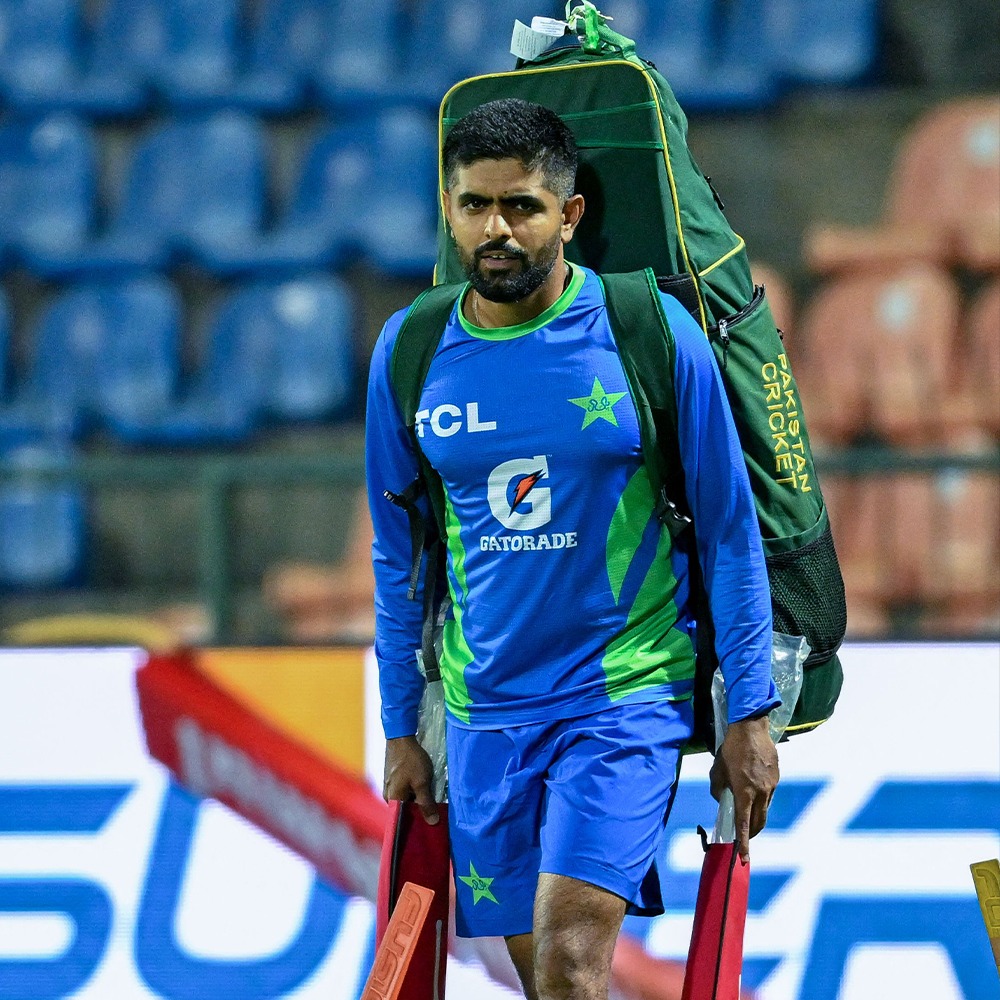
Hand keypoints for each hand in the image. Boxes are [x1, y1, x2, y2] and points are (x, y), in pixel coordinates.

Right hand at [384, 736, 439, 824]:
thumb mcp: (422, 783)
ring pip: (406, 799)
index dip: (417, 825)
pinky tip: (426, 790)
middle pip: (405, 810)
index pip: (403, 821)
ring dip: (418, 801)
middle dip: (420, 812)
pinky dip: (415, 792)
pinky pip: (406, 791)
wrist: (401, 737)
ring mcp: (390, 786)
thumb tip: (432, 823)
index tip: (430, 828)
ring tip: (433, 803)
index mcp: (392, 800)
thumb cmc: (411, 761)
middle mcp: (388, 796)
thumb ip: (426, 803)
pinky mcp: (394, 778)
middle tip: (436, 816)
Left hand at [709, 715, 778, 860]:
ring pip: (765, 809)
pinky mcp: (776, 777)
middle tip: (743, 836)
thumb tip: (723, 800)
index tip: (744, 858)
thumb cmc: (731, 749)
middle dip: (751, 833)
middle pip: (758, 822)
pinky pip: (768, 794)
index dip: (743, 844)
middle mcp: (761, 793)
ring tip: (745, 809)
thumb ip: (718, 789)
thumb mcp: (717, 770)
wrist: (751, 728)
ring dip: (755, 814)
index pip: (744, 824)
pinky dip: (760, 798)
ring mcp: (771, 786)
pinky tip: (752, 787)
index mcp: (745, 793)